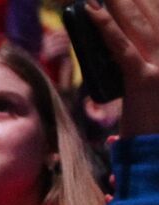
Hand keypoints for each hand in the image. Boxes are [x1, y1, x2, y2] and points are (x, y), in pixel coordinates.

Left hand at [88, 0, 158, 135]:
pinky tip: (91, 11)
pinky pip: (121, 48)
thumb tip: (122, 36)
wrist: (158, 151)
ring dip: (119, 2)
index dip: (149, 1)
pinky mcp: (144, 81)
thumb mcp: (154, 82)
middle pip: (154, 14)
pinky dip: (105, 27)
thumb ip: (146, 61)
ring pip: (138, 24)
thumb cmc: (154, 120)